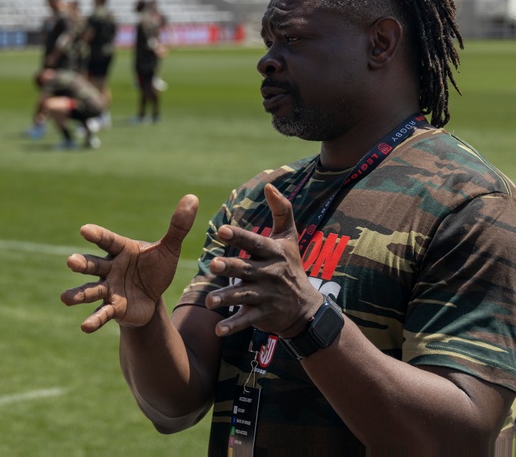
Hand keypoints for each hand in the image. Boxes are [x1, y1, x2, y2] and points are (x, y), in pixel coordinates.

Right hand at [60, 195, 198, 332]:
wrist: (151, 297)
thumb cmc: (155, 268)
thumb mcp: (169, 249)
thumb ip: (178, 226)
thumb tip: (193, 198)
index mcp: (120, 249)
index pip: (106, 240)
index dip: (96, 235)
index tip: (84, 230)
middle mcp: (109, 268)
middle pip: (92, 265)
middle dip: (81, 263)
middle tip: (70, 262)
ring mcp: (108, 289)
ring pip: (91, 290)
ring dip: (78, 294)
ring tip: (65, 298)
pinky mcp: (113, 308)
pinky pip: (102, 313)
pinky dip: (94, 319)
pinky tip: (85, 327)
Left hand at [204, 184, 321, 337]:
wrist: (305, 308)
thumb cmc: (291, 266)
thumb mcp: (289, 238)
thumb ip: (281, 211)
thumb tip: (270, 185)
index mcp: (272, 253)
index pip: (254, 243)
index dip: (239, 237)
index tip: (222, 230)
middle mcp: (269, 273)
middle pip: (246, 269)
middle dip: (231, 268)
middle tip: (215, 265)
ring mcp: (266, 295)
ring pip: (243, 296)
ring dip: (226, 298)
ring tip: (210, 301)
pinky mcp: (263, 314)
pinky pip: (246, 319)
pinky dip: (233, 326)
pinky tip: (217, 330)